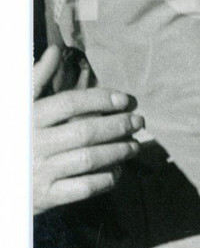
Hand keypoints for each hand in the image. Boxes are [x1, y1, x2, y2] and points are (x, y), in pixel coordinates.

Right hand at [32, 46, 142, 213]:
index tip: (126, 100)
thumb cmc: (13, 137)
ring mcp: (40, 172)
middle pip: (85, 131)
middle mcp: (35, 144)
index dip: (101, 99)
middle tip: (139, 122)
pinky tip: (118, 171)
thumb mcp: (18, 108)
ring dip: (118, 151)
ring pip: (89, 159)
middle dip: (118, 125)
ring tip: (134, 145)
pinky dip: (106, 179)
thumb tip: (56, 51)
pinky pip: (84, 188)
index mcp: (29, 118)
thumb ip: (37, 79)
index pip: (70, 103)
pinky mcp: (47, 197)